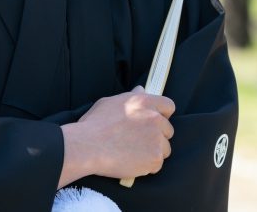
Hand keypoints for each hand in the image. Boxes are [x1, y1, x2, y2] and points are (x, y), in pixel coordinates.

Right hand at [59, 87, 174, 186]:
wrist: (87, 145)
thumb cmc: (94, 124)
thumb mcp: (109, 102)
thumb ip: (130, 97)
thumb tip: (141, 90)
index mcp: (143, 102)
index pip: (168, 106)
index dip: (162, 114)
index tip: (153, 121)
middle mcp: (154, 119)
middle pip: (168, 130)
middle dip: (156, 135)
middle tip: (137, 140)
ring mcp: (156, 139)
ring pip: (164, 148)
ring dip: (152, 151)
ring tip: (132, 152)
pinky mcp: (155, 158)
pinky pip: (157, 164)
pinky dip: (146, 165)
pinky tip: (130, 161)